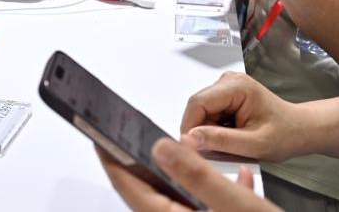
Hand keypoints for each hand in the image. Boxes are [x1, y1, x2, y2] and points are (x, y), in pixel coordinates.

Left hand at [97, 139, 278, 211]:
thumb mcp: (235, 205)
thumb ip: (196, 176)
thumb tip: (161, 147)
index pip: (130, 187)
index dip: (112, 159)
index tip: (99, 136)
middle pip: (149, 192)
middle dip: (140, 163)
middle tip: (128, 135)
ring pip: (180, 198)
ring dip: (179, 175)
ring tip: (171, 150)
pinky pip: (209, 207)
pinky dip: (217, 190)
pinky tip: (240, 178)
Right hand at [180, 71, 308, 162]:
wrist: (300, 130)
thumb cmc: (286, 134)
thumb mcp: (254, 144)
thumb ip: (221, 140)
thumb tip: (191, 138)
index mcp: (237, 86)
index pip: (198, 103)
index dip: (190, 126)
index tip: (192, 147)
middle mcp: (229, 81)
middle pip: (198, 107)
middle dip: (202, 130)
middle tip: (221, 148)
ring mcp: (226, 87)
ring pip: (201, 112)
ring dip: (209, 131)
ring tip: (232, 141)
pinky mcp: (225, 96)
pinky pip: (208, 114)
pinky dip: (214, 129)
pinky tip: (232, 135)